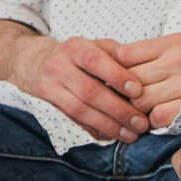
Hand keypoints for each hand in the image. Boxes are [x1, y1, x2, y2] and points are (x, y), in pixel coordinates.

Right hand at [11, 34, 151, 141]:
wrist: (36, 63)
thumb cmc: (77, 55)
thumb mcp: (94, 45)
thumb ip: (117, 55)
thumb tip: (143, 72)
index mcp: (74, 47)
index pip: (95, 61)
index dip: (117, 76)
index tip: (139, 91)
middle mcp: (59, 67)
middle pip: (89, 91)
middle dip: (118, 109)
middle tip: (141, 122)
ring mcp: (50, 88)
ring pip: (81, 111)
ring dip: (109, 125)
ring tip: (131, 134)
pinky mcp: (49, 106)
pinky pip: (75, 122)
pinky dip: (97, 130)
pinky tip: (115, 136)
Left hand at [113, 34, 180, 128]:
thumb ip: (153, 55)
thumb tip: (113, 64)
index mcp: (175, 42)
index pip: (125, 54)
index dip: (113, 71)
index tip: (111, 82)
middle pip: (129, 79)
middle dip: (123, 95)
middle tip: (122, 104)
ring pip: (141, 100)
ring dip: (138, 111)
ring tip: (142, 113)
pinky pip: (159, 117)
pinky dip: (155, 122)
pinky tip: (160, 120)